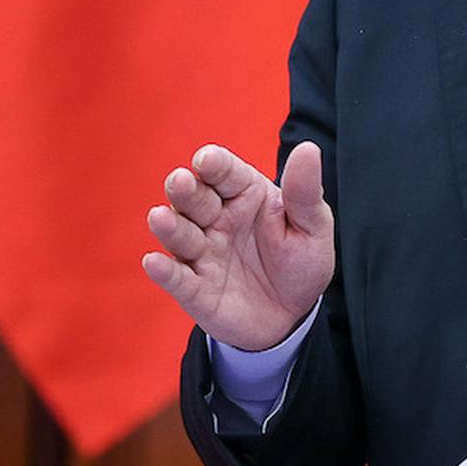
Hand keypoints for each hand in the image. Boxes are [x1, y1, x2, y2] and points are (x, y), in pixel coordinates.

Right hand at [142, 140, 334, 350]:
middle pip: (194, 197)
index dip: (213, 164)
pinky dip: (164, 272)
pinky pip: (177, 278)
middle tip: (180, 182)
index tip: (207, 160)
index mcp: (244, 194)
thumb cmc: (300, 262)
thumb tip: (308, 149)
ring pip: (180, 234)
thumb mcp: (312, 227)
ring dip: (170, 226)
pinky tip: (154, 263)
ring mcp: (202, 253)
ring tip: (160, 218)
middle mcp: (216, 218)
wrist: (293, 316)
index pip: (224, 171)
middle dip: (185, 189)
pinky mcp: (195, 289)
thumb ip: (304, 192)